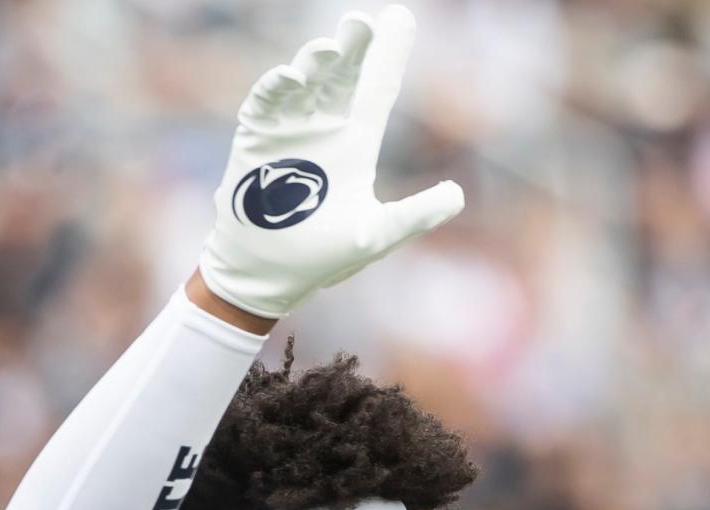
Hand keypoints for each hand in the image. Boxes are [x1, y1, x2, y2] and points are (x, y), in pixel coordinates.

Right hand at [199, 6, 464, 318]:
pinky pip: (266, 104)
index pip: (376, 89)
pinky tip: (290, 79)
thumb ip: (416, 214)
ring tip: (327, 51)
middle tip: (359, 23)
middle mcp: (324, 131)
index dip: (388, 53)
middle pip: (341, 76)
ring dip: (315, 65)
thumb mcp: (375, 236)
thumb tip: (458, 195)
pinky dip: (276, 88)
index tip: (399, 17)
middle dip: (351, 47)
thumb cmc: (318, 261)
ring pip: (305, 83)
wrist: (265, 278)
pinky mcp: (256, 141)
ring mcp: (289, 133)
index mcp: (354, 146)